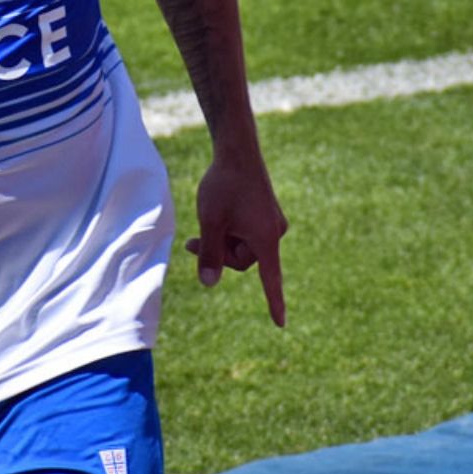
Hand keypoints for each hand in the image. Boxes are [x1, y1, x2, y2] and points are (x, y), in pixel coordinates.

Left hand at [187, 157, 287, 326]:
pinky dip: (231, 230)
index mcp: (265, 239)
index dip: (273, 302)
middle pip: (242, 260)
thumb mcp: (210, 221)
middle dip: (219, 253)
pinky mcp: (266, 213)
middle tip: (192, 242)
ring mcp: (272, 222)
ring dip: (223, 240)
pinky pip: (247, 233)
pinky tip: (218, 213)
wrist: (237, 150)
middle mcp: (275, 232)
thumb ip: (210, 254)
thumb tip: (209, 283)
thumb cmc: (223, 184)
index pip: (270, 280)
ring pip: (242, 246)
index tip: (280, 324)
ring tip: (205, 222)